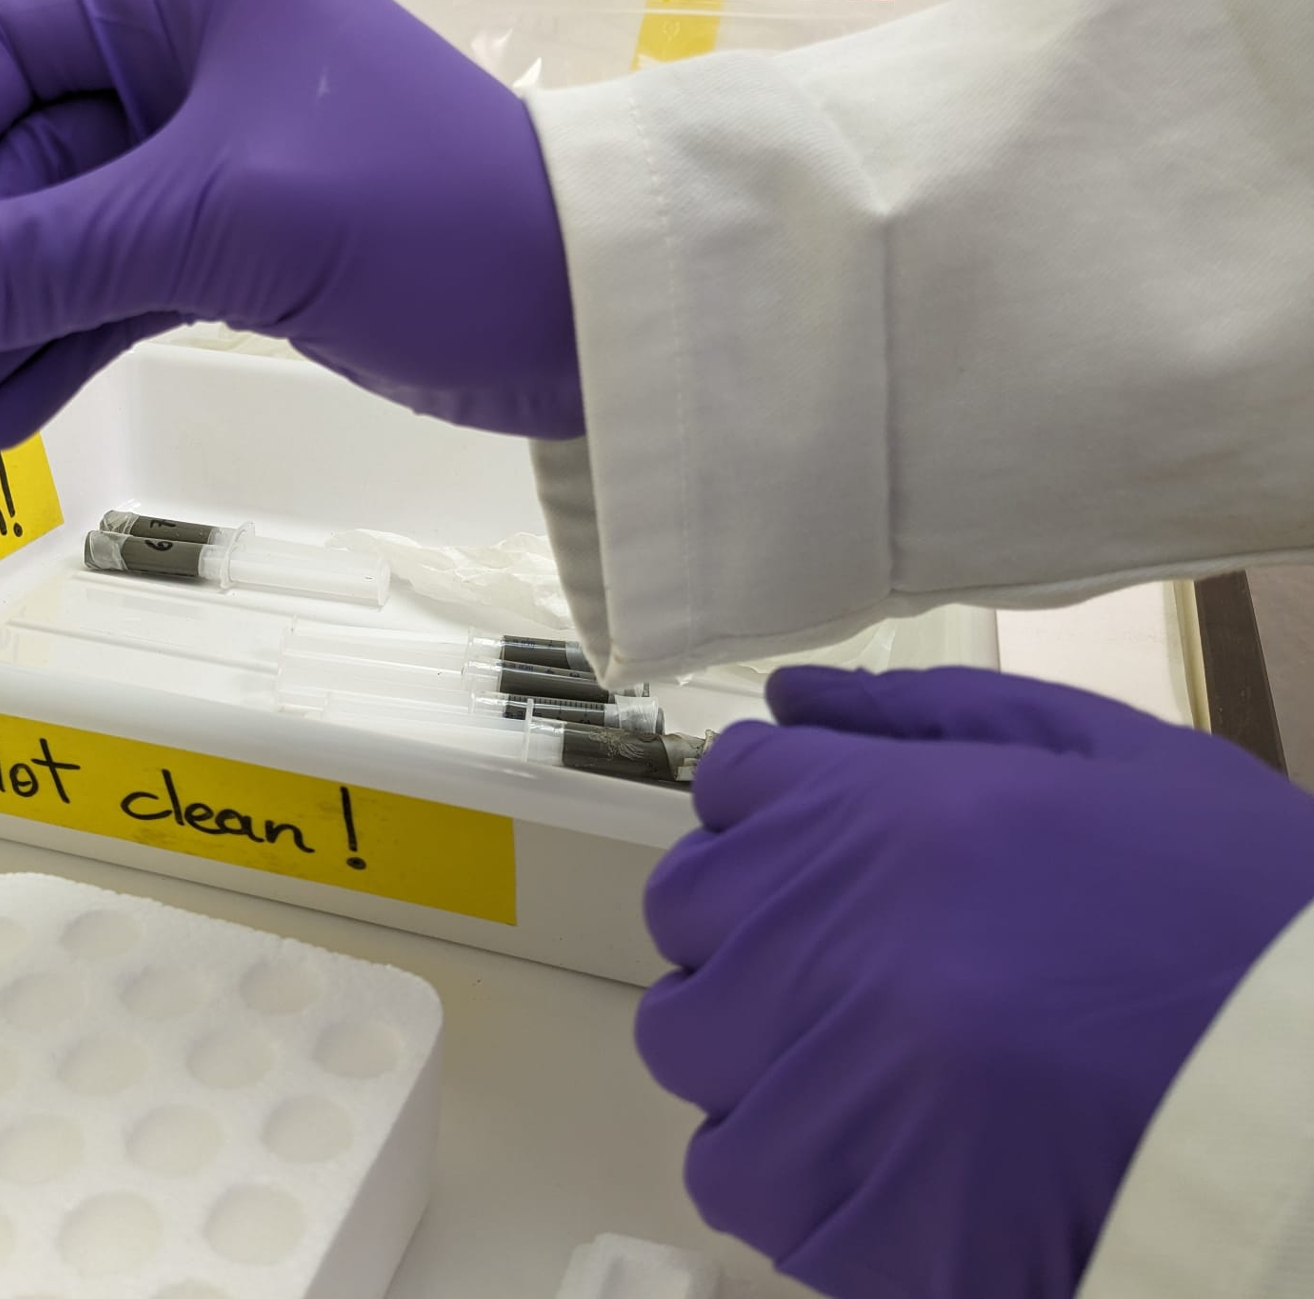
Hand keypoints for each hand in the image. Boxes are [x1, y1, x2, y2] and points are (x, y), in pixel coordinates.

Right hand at [0, 0, 578, 446]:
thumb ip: (30, 264)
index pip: (7, 53)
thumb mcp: (214, 224)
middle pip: (29, 158)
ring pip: (72, 239)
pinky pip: (124, 291)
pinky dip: (65, 347)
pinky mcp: (251, 254)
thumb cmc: (427, 220)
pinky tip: (3, 414)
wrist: (588, 319)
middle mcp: (201, 66)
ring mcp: (224, 167)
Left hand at [642, 666, 1313, 1298]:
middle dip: (755, 928)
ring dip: (758, 1052)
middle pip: (687, 921)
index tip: (833, 856)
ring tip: (869, 1066)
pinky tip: (891, 1158)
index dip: (778, 817)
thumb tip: (795, 698)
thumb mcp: (1113, 763)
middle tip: (855, 962)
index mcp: (883, 818)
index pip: (732, 789)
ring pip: (697, 1060)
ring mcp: (839, 1094)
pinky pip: (750, 1189)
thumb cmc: (1241, 915)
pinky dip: (800, 1170)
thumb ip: (933, 719)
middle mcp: (831, 945)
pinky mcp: (870, 1229)